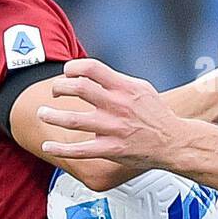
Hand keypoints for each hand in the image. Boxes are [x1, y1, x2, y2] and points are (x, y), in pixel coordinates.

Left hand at [39, 59, 183, 165]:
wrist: (175, 142)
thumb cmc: (158, 115)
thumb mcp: (142, 88)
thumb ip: (117, 81)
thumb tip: (94, 74)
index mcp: (124, 88)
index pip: (92, 68)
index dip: (73, 68)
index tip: (67, 73)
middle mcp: (117, 106)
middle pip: (78, 88)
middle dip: (59, 87)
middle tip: (55, 92)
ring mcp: (113, 128)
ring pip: (73, 120)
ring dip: (52, 115)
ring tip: (42, 113)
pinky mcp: (111, 149)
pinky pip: (80, 150)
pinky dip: (60, 149)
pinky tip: (48, 146)